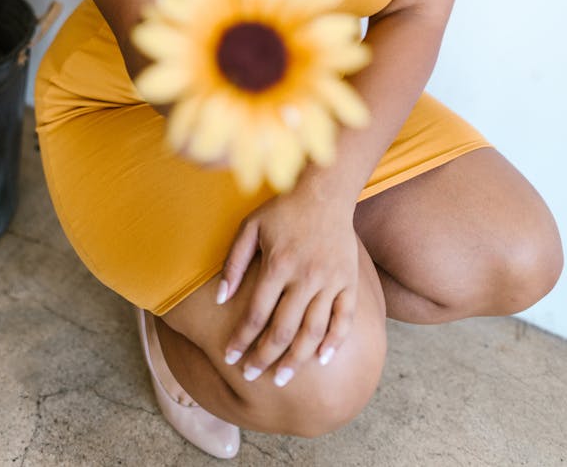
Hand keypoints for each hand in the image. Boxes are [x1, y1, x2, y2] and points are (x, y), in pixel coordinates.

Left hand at [217, 188, 358, 385]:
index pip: (256, 314)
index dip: (241, 340)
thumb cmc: (283, 210)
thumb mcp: (250, 227)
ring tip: (281, 379)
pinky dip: (334, 343)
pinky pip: (344, 320)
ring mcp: (330, 281)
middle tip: (251, 376)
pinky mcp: (349, 282)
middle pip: (283, 330)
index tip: (229, 357)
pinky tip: (321, 360)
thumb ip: (233, 262)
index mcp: (278, 264)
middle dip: (264, 358)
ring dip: (296, 359)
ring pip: (313, 331)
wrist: (326, 193)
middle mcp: (305, 277)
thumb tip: (221, 299)